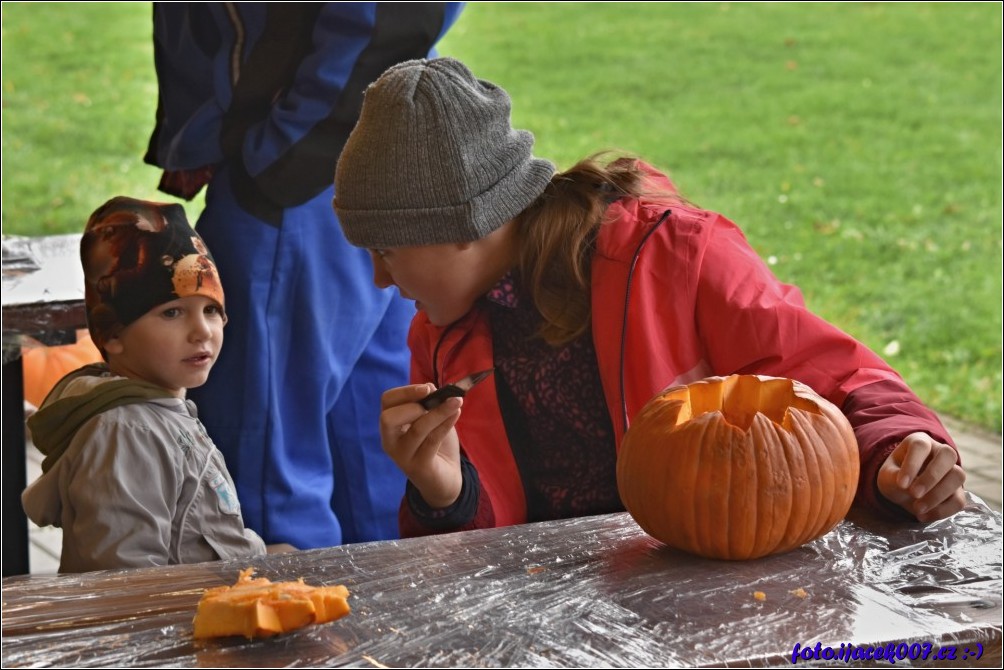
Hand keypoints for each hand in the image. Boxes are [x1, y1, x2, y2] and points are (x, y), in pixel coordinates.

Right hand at [379, 384, 462, 508]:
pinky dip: (446, 424)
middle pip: (388, 418)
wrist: (445, 479)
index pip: (386, 402)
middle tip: (434, 398)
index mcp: (390, 425)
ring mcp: (403, 456)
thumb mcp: (431, 419)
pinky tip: (457, 413)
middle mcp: (390, 441)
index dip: (405, 392)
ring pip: (417, 429)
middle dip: (412, 403)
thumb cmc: (435, 445)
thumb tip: (431, 388)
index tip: (427, 388)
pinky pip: (432, 441)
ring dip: (438, 412)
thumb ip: (429, 403)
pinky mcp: (419, 467)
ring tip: (456, 401)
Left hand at [877, 432, 966, 521]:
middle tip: (914, 494)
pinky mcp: (958, 491)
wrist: (903, 491)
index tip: (901, 484)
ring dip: (938, 495)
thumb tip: (906, 487)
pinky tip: (923, 516)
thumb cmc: (894, 477)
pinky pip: (960, 499)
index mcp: (920, 442)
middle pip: (948, 455)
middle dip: (931, 477)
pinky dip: (942, 511)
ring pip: (958, 476)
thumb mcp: (887, 475)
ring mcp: (952, 470)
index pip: (921, 446)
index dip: (912, 464)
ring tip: (917, 508)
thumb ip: (893, 477)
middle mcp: (940, 452)